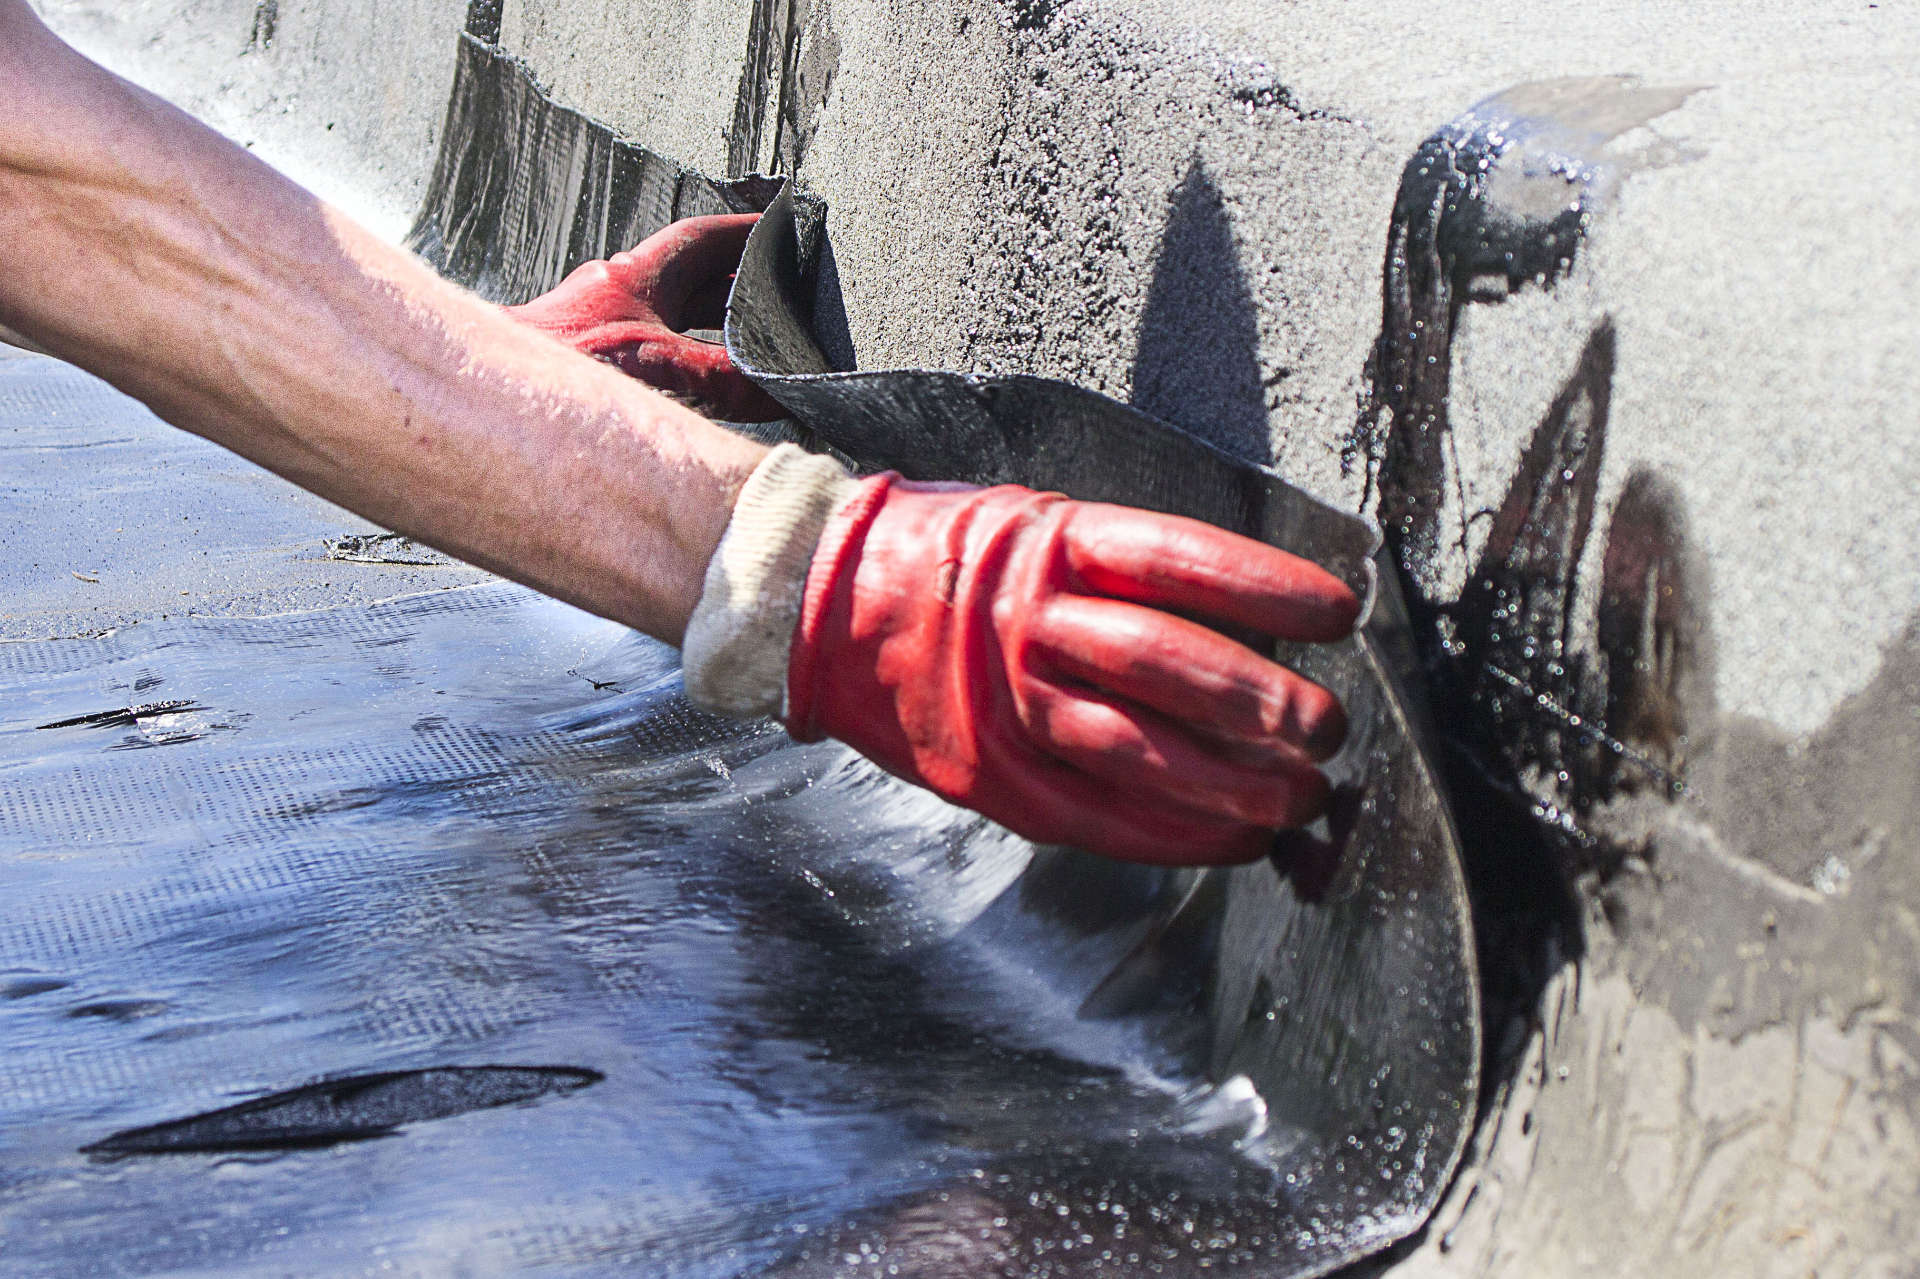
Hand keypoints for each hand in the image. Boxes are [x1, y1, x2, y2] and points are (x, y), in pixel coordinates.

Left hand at [504, 214, 784, 421]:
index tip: (780, 229)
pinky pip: (645, 358)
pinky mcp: (578, 373)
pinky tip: (687, 397)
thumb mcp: (661, 370)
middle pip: (684, 281)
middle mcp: (608, 299)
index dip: (745, 232)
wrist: (480, 404)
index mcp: (631, 280)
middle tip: (776, 296)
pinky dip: (676, 368)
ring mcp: (590, 334)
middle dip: (732, 287)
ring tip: (743, 350)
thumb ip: (726, 380)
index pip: (699, 239)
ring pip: (663, 320)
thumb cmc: (549, 376)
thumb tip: (778, 387)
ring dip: (703, 331)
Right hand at [783, 474, 1360, 865]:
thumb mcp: (1032, 524)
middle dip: (1265, 702)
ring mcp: (1005, 705)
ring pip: (1140, 750)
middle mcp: (1029, 621)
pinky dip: (1174, 835)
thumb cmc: (945, 558)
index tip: (1339, 614)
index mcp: (1049, 543)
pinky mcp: (990, 775)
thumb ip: (1121, 568)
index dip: (1266, 588)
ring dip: (1234, 786)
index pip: (1179, 560)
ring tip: (1302, 800)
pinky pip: (1097, 815)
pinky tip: (1232, 842)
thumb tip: (1244, 623)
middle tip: (1329, 729)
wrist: (819, 604)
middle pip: (1170, 663)